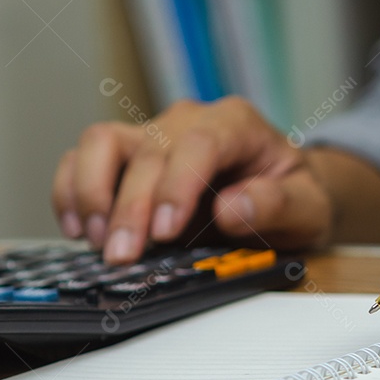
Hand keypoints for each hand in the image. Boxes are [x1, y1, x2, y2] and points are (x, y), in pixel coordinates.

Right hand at [53, 97, 334, 263]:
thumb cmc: (292, 196)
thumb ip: (278, 205)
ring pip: (101, 141)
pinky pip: (82, 159)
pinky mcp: (125, 155)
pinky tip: (78, 229)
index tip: (166, 230)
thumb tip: (233, 209)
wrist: (280, 192)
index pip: (198, 143)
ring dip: (92, 193)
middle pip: (145, 150)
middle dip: (130, 208)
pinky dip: (71, 192)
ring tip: (98, 241)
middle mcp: (188, 121)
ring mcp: (151, 135)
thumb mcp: (307, 207)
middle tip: (123, 258)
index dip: (177, 185)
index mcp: (237, 125)